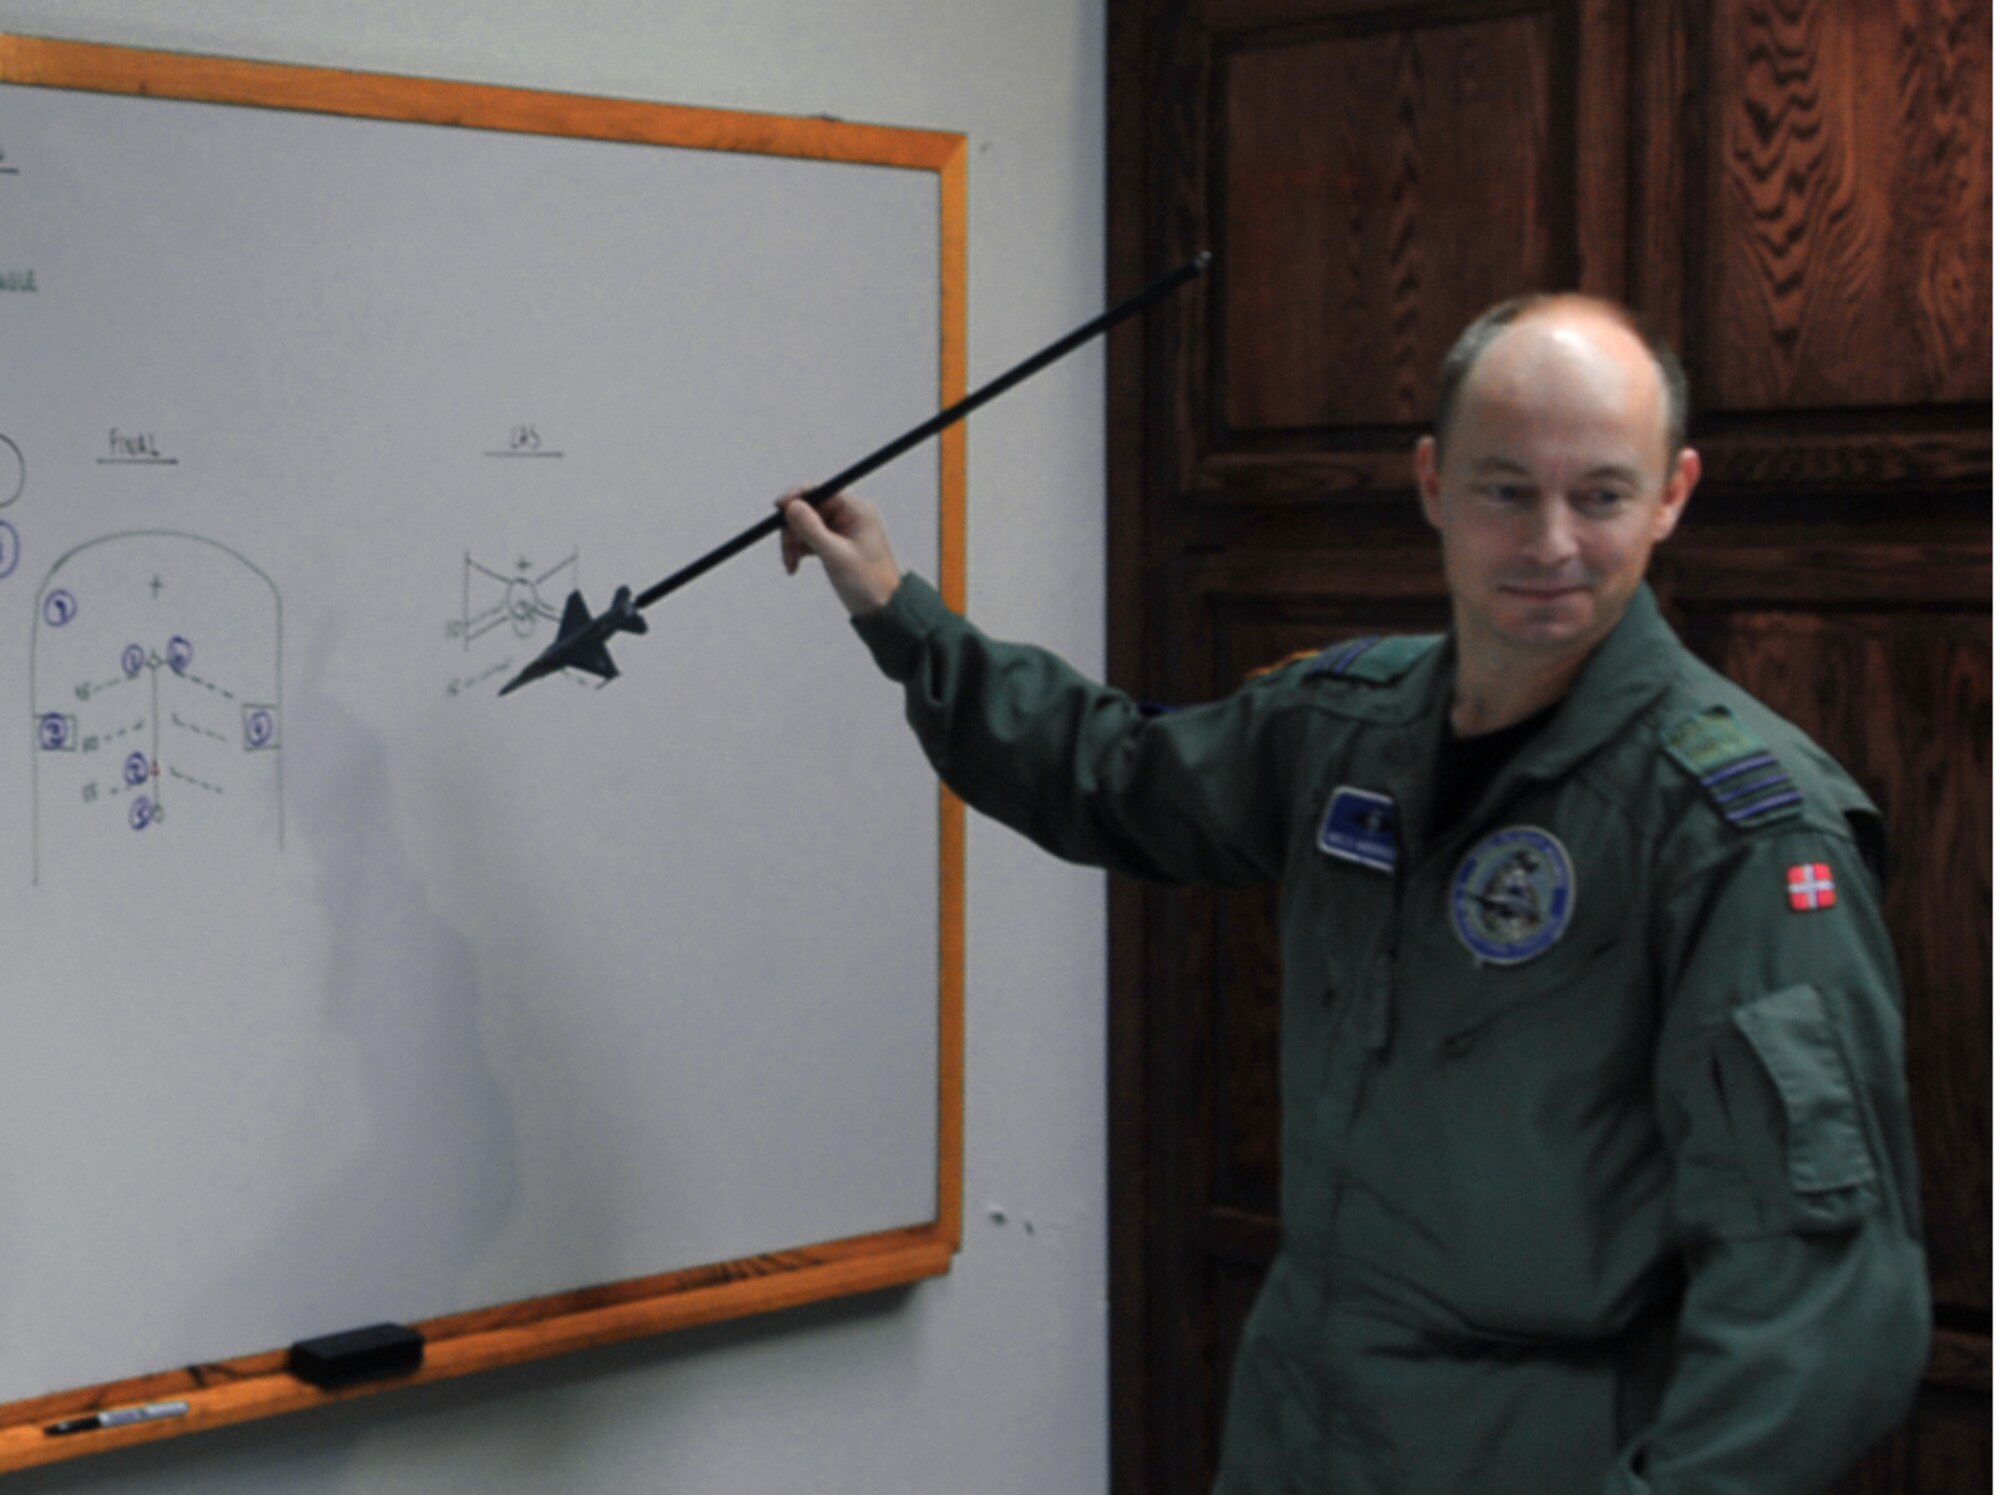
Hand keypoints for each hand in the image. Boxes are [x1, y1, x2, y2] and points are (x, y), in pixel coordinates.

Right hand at [778, 489, 901, 616]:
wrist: (881, 611)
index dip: (797, 497)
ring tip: (791, 564)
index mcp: (857, 511)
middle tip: (787, 551)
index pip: (822, 491)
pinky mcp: (834, 544)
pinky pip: (808, 539)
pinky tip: (794, 566)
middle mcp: (849, 516)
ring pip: (805, 525)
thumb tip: (791, 506)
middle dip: (793, 529)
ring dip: (793, 542)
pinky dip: (798, 550)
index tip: (778, 508)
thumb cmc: (868, 583)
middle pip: (809, 509)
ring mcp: (841, 530)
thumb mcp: (836, 555)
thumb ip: (812, 529)